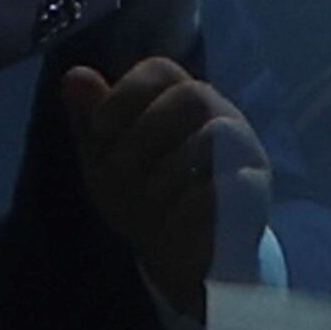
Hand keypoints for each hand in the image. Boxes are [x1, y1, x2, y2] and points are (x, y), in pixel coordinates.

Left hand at [63, 58, 272, 318]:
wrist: (177, 259)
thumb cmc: (140, 194)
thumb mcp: (104, 158)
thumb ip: (89, 118)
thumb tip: (73, 76)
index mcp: (179, 101)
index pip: (161, 70)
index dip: (126, 93)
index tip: (99, 129)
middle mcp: (220, 117)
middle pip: (193, 94)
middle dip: (146, 131)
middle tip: (119, 169)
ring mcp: (245, 155)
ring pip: (217, 134)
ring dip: (169, 167)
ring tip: (148, 196)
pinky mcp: (256, 197)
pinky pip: (235, 185)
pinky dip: (192, 202)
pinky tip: (171, 218)